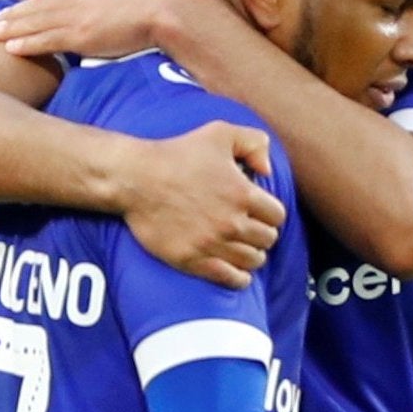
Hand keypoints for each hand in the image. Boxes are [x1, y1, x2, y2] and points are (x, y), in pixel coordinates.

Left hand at [0, 0, 196, 59]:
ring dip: (12, 29)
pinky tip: (10, 47)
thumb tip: (132, 2)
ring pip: (37, 22)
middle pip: (40, 7)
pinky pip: (47, 40)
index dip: (37, 4)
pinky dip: (27, 43)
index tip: (21, 9)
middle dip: (15, 15)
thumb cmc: (168, 0)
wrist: (171, 5)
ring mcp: (79, 16)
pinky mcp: (81, 35)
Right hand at [113, 122, 283, 287]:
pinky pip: (230, 278)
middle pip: (267, 240)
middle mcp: (232, 222)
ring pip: (252, 260)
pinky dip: (239, 278)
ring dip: (251, 255)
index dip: (270, 214)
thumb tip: (267, 170)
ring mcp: (212, 243)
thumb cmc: (175, 154)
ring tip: (242, 250)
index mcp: (243, 193)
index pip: (277, 216)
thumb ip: (254, 142)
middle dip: (262, 235)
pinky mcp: (192, 259)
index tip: (259, 214)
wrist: (135, 179)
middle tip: (250, 231)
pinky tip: (237, 273)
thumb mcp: (220, 132)